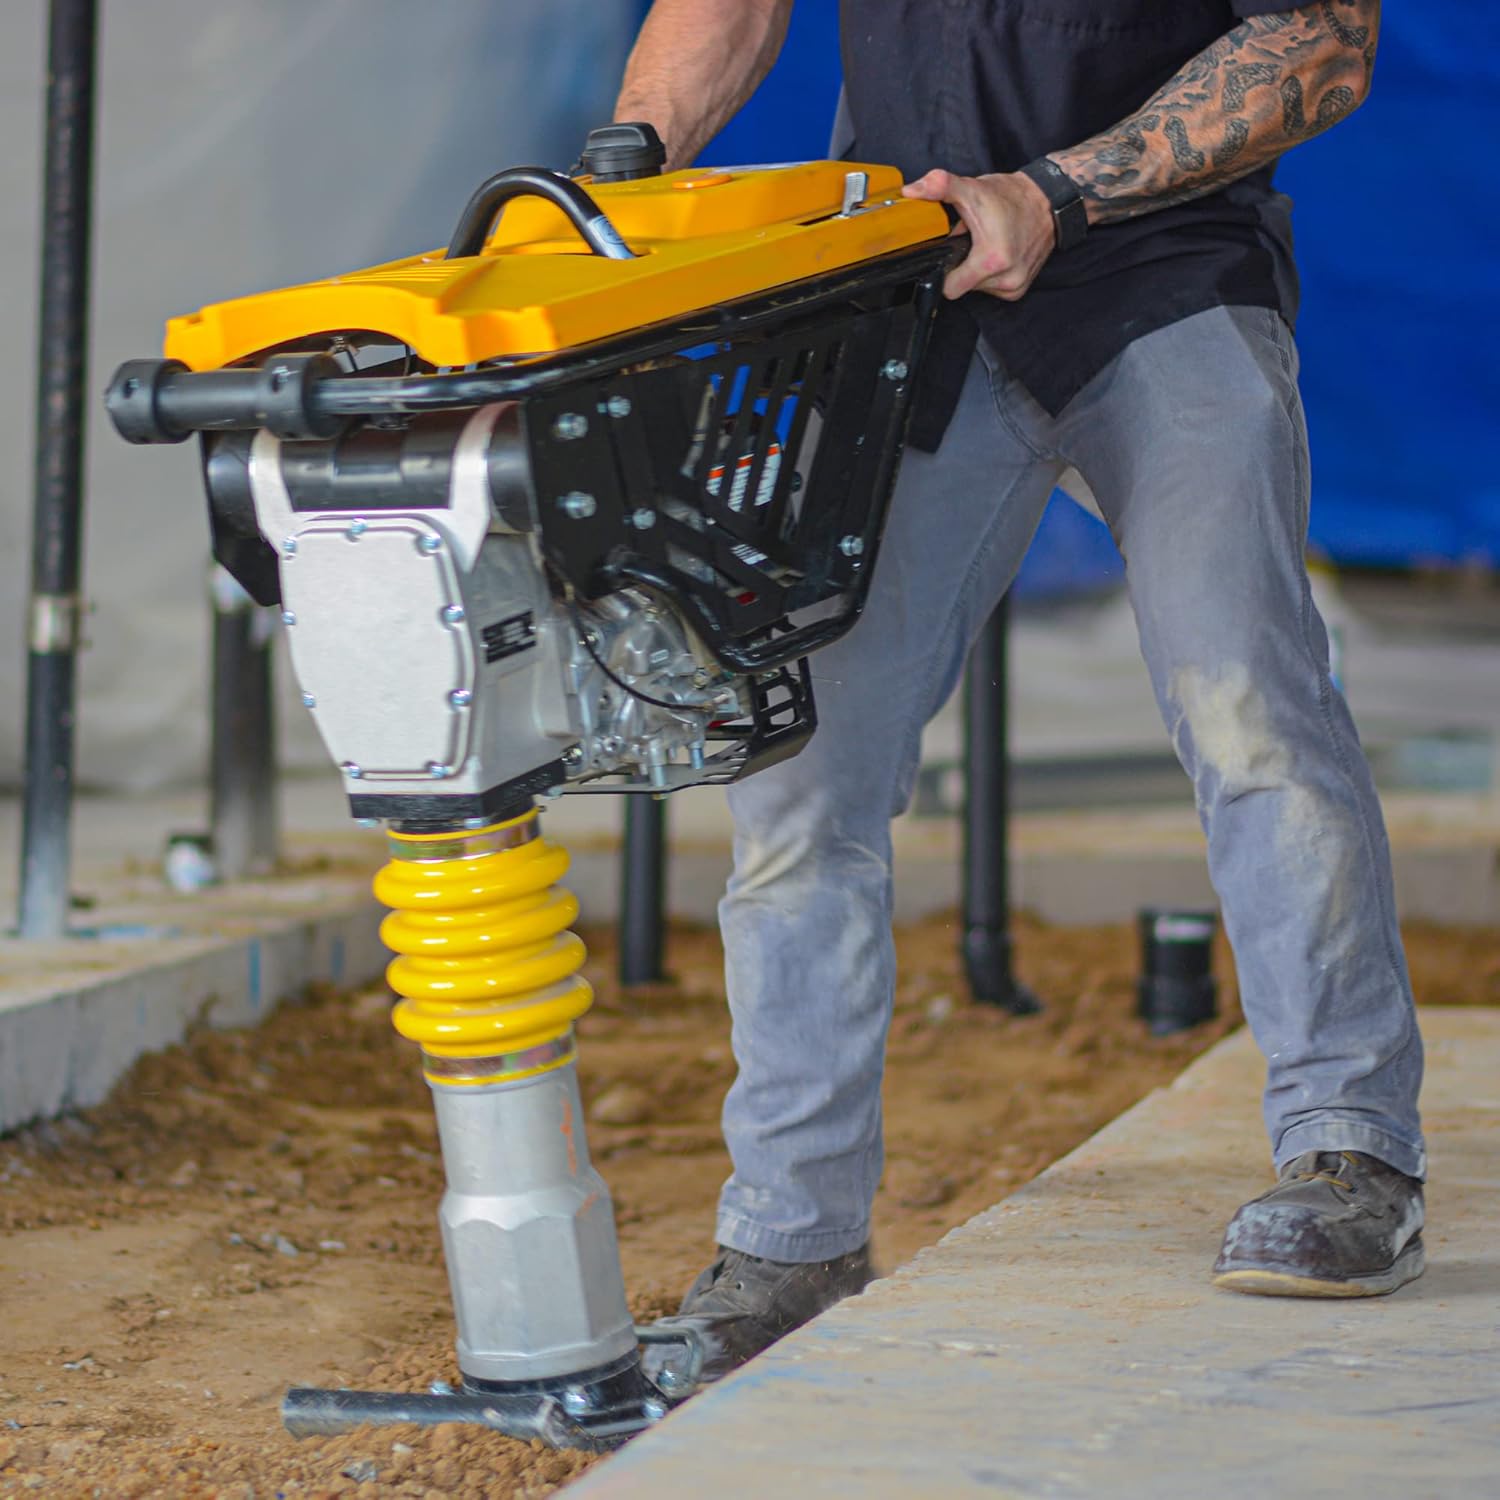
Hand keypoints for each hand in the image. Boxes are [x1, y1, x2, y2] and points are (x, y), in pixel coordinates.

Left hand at [902, 169, 1056, 301]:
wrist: (1048, 201)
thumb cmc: (1012, 198)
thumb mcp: (972, 189)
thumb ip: (940, 187)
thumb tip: (912, 190)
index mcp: (990, 261)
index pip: (949, 288)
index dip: (944, 270)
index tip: (950, 253)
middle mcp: (1006, 280)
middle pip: (962, 287)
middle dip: (962, 264)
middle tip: (972, 240)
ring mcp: (1014, 287)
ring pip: (977, 289)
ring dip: (976, 269)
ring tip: (986, 244)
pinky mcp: (1020, 289)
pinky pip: (993, 289)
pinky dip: (991, 274)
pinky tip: (997, 253)